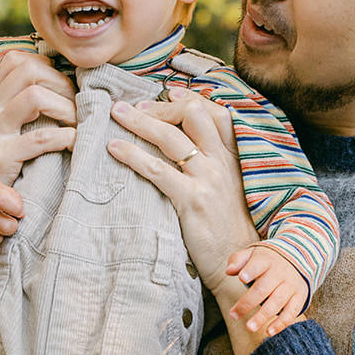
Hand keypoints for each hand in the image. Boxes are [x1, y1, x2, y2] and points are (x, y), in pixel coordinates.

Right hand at [0, 48, 75, 188]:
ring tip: (76, 123)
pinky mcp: (1, 157)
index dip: (45, 65)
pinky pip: (41, 138)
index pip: (16, 59)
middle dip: (61, 83)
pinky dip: (66, 137)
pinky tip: (72, 143)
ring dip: (66, 107)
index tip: (60, 86)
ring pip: (35, 96)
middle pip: (29, 70)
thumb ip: (14, 106)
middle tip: (75, 104)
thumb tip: (54, 88)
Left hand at [107, 90, 257, 305]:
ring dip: (139, 121)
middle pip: (192, 115)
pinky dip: (133, 155)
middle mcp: (222, 163)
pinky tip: (114, 149)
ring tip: (115, 114)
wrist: (240, 263)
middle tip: (133, 105)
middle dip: (160, 105)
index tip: (169, 91)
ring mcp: (208, 180)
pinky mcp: (192, 201)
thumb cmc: (231, 229)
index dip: (190, 98)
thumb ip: (215, 166)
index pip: (216, 113)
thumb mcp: (232, 190)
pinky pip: (157, 170)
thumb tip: (187, 149)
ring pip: (170, 137)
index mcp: (234, 158)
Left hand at [225, 244, 307, 341]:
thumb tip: (229, 271)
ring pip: (277, 302)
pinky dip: (281, 323)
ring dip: (263, 316)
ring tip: (249, 327)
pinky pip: (292, 312)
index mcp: (266, 261)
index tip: (242, 278)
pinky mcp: (300, 297)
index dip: (250, 271)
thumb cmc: (267, 261)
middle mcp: (280, 273)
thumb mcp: (253, 254)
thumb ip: (238, 260)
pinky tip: (269, 332)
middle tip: (233, 316)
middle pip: (263, 288)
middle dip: (248, 302)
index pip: (258, 264)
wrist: (299, 259)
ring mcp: (291, 285)